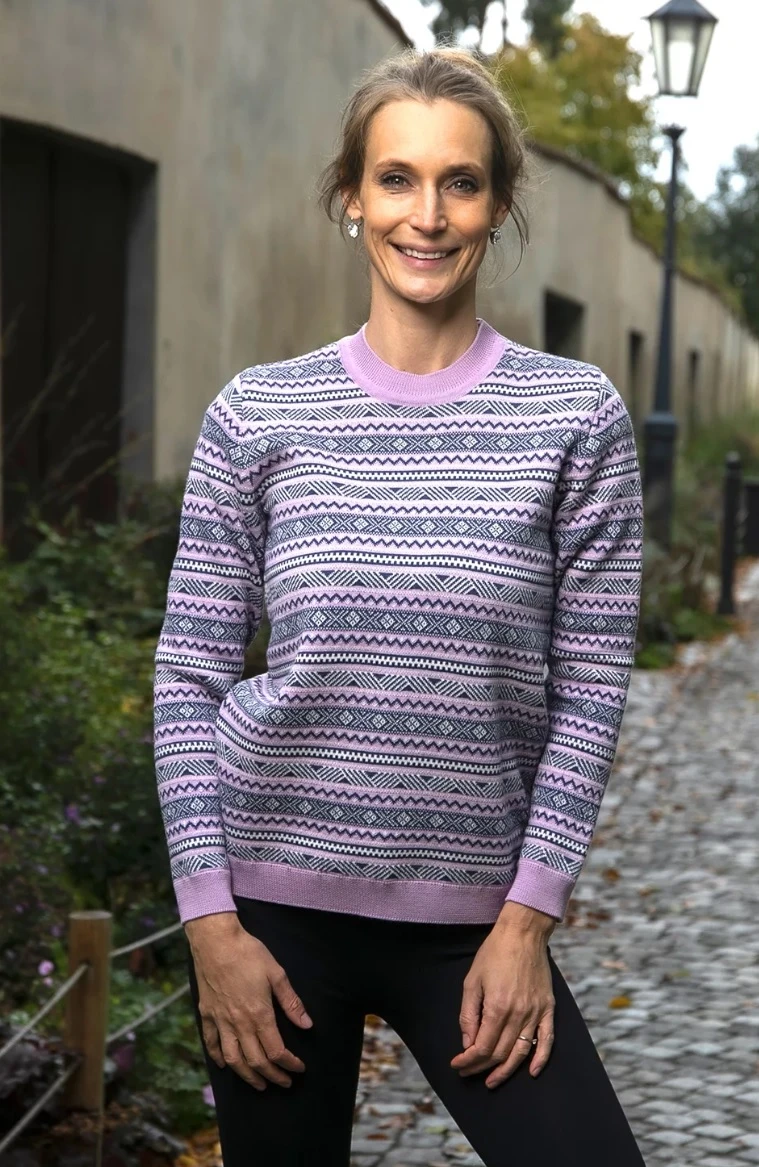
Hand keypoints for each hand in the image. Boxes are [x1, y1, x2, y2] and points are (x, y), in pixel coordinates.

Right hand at [185, 912, 313, 1090]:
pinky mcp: (207, 1014)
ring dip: (247, 1076)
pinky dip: (218, 1057)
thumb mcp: (276, 973)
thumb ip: (291, 1002)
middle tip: (284, 1082)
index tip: (299, 1068)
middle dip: (273, 1076)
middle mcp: (239, 1023)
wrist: (216, 940)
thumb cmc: (249, 953)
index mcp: (259, 1014)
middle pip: (256, 1061)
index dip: (290, 1064)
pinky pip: (211, 1043)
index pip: (276, 1051)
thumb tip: (307, 1025)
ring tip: (259, 1084)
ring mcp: (220, 1020)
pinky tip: (225, 1065)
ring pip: (233, 1059)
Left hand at [450, 909, 554, 1088]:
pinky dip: (541, 1059)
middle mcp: (519, 1014)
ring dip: (506, 1071)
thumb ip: (468, 1014)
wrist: (523, 933)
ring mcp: (536, 1013)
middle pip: (500, 1053)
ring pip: (521, 1052)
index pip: (482, 1047)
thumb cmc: (494, 953)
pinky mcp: (548, 1008)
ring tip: (492, 1080)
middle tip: (468, 1072)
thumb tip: (468, 1043)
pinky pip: (547, 1040)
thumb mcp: (472, 981)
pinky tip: (532, 1072)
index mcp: (498, 1007)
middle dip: (481, 1067)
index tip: (457, 1064)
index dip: (468, 1061)